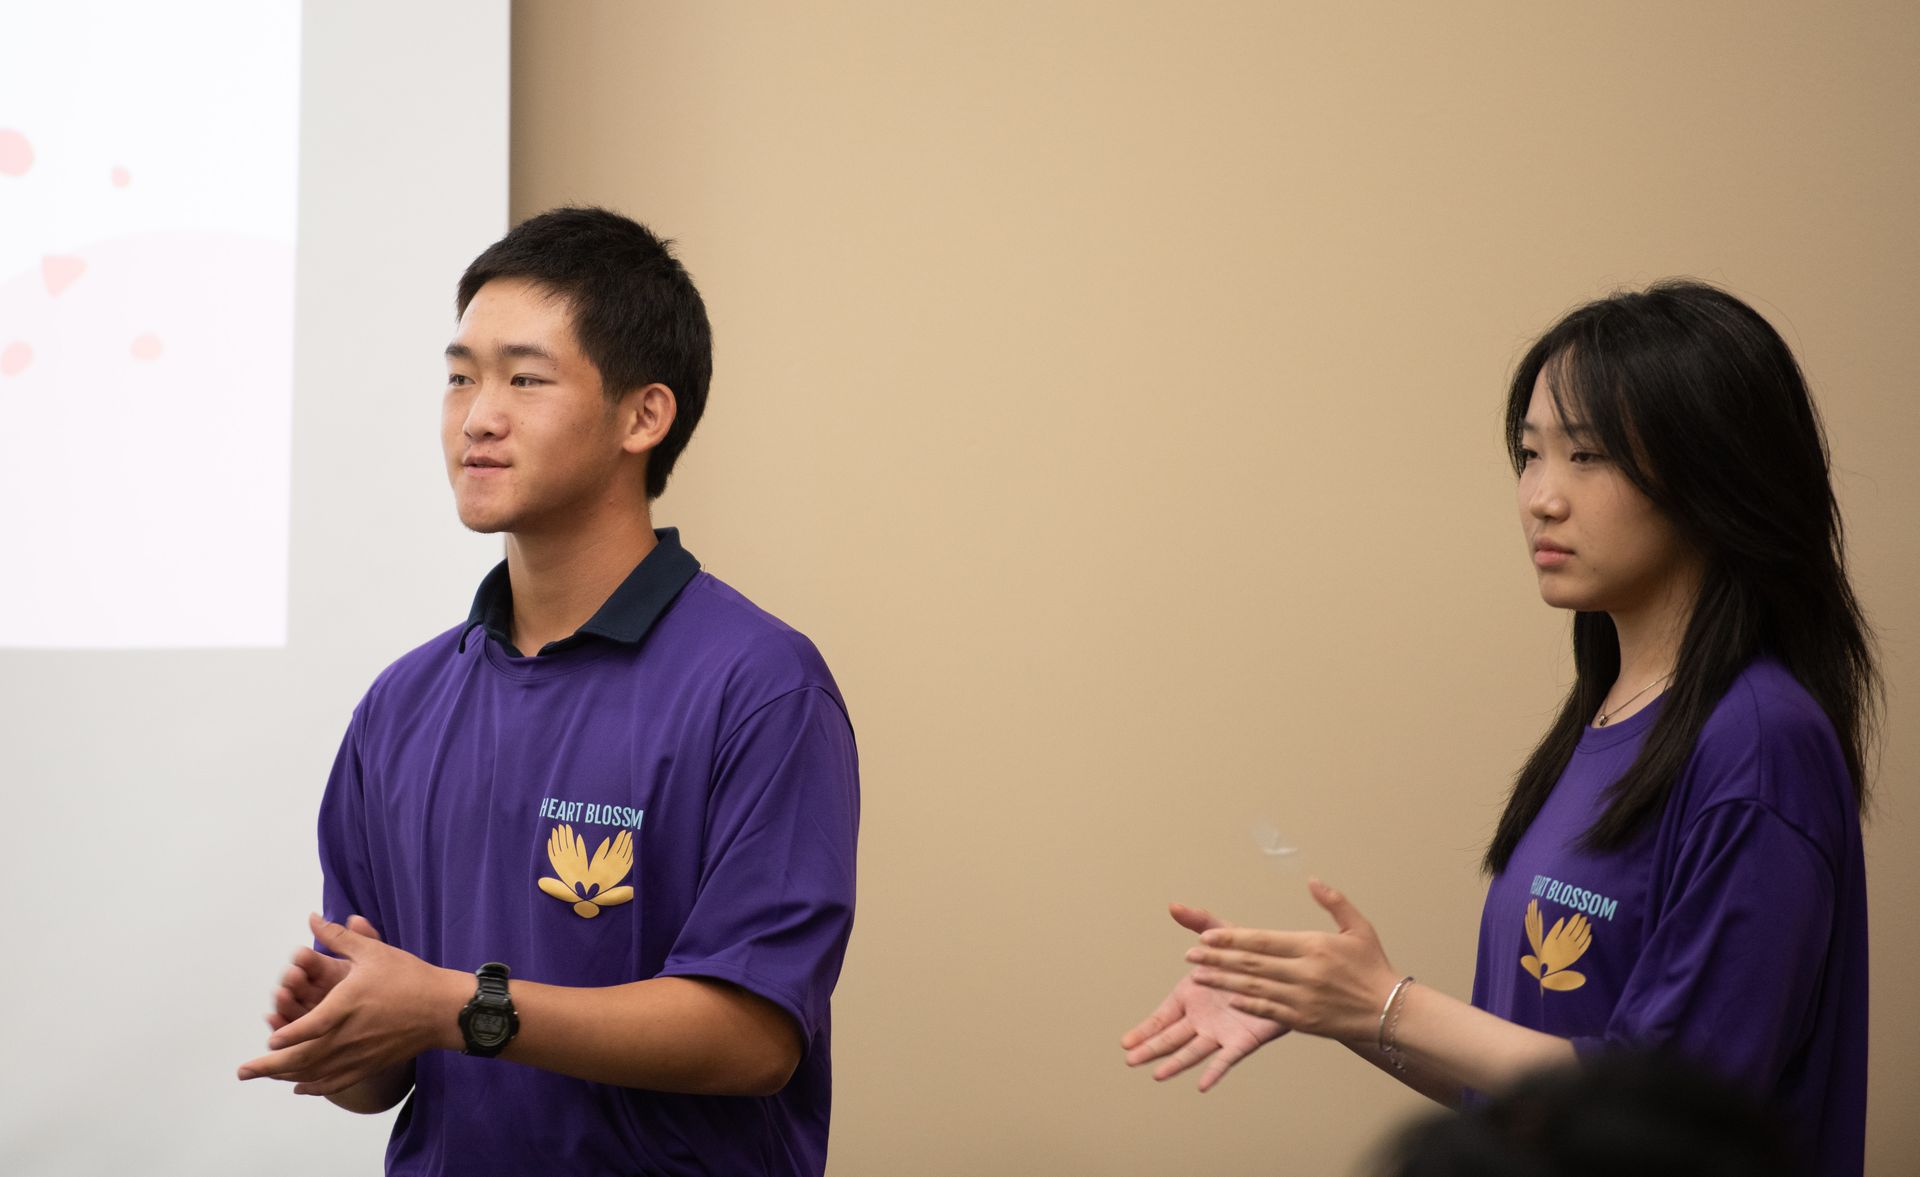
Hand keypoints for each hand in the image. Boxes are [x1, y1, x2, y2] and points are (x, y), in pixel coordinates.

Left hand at [238, 913, 463, 1095]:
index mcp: (348, 1005)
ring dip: (285, 1077)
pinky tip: (300, 1087)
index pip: (309, 1027)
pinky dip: (314, 1087)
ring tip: (263, 1076)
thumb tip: (313, 918)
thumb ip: (339, 937)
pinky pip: (336, 1082)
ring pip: (315, 1073)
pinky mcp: (369, 1064)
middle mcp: (350, 1035)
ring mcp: (359, 1054)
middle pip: (303, 1058)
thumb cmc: (409, 977)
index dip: (287, 1035)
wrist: (443, 1009)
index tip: (271, 1037)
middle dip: (268, 1066)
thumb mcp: (373, 951)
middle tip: (243, 1071)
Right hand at [264, 915, 380, 1031]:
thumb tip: (355, 918)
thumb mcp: (375, 963)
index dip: (305, 958)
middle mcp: (315, 991)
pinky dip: (280, 1024)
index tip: (303, 955)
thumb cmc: (384, 987)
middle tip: (294, 975)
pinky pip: (290, 1030)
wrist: (395, 1021)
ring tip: (283, 995)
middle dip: (293, 979)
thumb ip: (365, 941)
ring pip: (291, 1006)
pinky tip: (274, 1019)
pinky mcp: (305, 1036)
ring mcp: (309, 1013)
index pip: (309, 961)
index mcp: (327, 971)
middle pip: (297, 983)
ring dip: (284, 1000)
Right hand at [1120, 903, 1289, 1091]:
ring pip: (1193, 1051)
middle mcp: (1202, 1017)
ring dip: (1176, 1063)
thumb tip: (1174, 906)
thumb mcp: (1222, 935)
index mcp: (1191, 996)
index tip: (1125, 1042)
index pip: (1162, 1017)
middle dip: (1151, 1049)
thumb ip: (1198, 923)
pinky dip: (1215, 1072)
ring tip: (1158, 1075)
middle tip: (1130, 1060)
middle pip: (1171, 1037)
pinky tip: (1203, 1085)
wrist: (1284, 973)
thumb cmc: (1249, 956)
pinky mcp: (1243, 1040)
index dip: (1144, 1030)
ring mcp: (1221, 1031)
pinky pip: (1227, 1059)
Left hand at [1185, 878, 1399, 1043]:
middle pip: (1251, 963)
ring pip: (1253, 988)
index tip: (1206, 936)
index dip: (1231, 938)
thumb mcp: (1358, 927)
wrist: (1390, 1011)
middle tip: (1190, 954)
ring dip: (1223, 981)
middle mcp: (1304, 972)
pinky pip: (1268, 1012)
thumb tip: (1312, 880)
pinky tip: (1227, 998)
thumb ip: (1334, 902)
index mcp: (1313, 946)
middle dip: (1217, 958)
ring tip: (1198, 975)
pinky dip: (1246, 1004)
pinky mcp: (1304, 1020)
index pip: (1262, 940)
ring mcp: (1302, 998)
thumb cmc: (1372, 967)